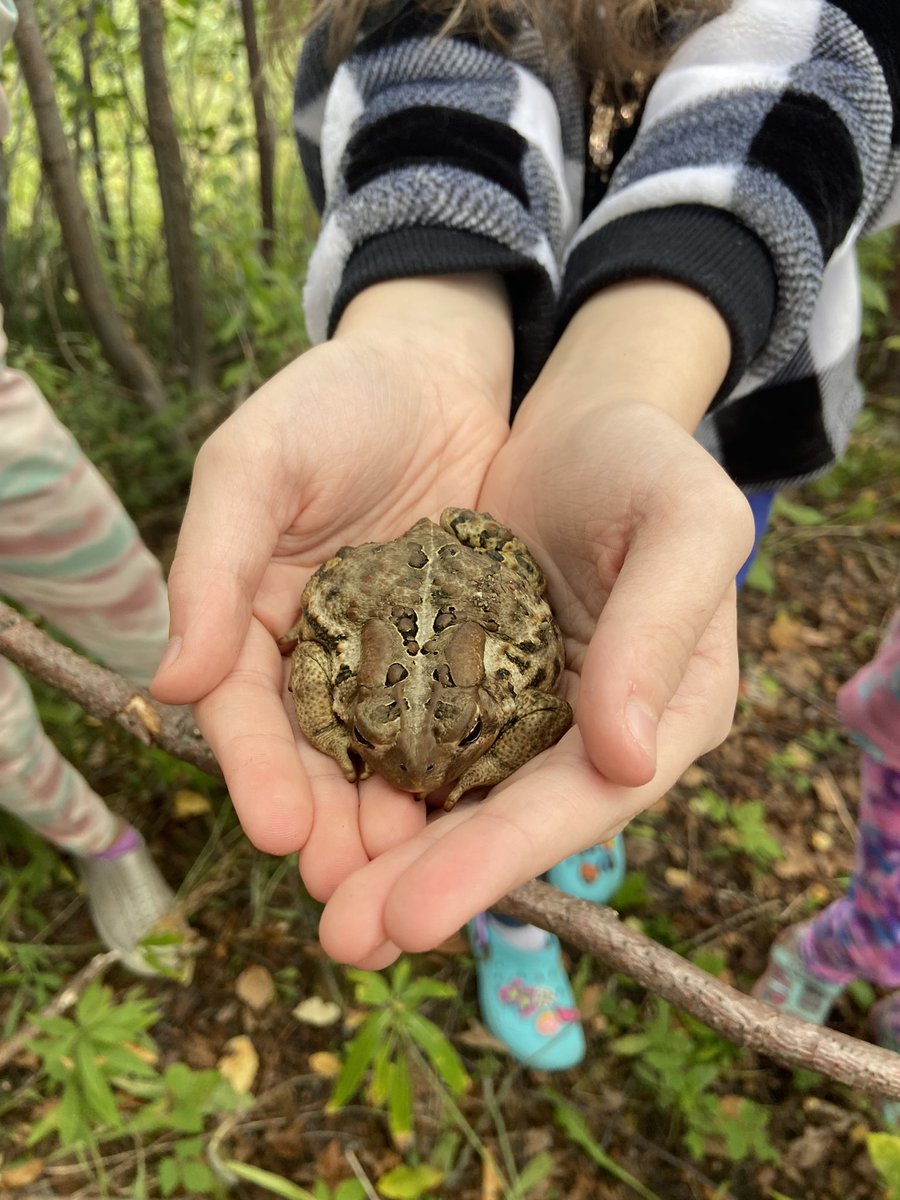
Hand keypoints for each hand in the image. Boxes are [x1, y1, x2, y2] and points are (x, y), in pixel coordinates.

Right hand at [150, 275, 512, 890]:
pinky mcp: (470, 655)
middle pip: (321, 758)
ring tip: (414, 878)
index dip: (259, 772)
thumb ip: (212, 564)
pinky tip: (484, 817)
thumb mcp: (257, 462)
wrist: (440, 368)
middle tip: (351, 892)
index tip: (278, 830)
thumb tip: (168, 683)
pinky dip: (469, 771)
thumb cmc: (334, 402)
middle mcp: (325, 656)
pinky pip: (468, 722)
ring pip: (395, 757)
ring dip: (399, 824)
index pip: (247, 713)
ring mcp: (400, 661)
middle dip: (331, 828)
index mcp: (256, 621)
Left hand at [313, 282, 756, 967]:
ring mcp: (521, 709)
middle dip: (423, 877)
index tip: (412, 913)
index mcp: (664, 713)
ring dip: (381, 843)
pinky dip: (363, 767)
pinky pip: (409, 730)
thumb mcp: (682, 525)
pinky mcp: (463, 678)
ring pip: (449, 790)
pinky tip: (308, 801)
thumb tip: (625, 762)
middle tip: (343, 937)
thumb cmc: (646, 464)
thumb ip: (658, 633)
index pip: (578, 800)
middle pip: (502, 818)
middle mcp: (588, 732)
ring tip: (314, 891)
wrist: (580, 421)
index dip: (497, 857)